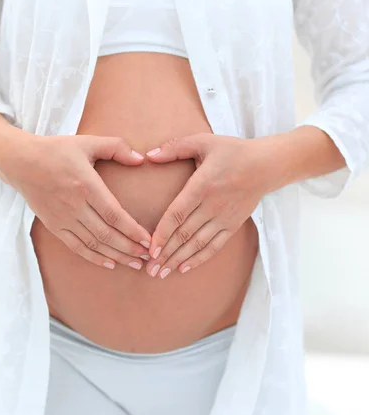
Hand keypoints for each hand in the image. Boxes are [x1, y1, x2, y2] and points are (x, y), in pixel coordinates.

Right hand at [2, 134, 151, 270]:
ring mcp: (63, 218)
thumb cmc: (56, 150)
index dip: (133, 230)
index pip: (114, 214)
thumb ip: (116, 147)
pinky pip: (76, 247)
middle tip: (149, 256)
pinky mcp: (54, 226)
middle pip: (107, 234)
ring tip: (135, 263)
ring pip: (94, 244)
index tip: (149, 240)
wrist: (21, 162)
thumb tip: (140, 159)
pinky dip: (94, 258)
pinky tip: (110, 263)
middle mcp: (74, 205)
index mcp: (85, 185)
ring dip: (117, 256)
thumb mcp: (87, 142)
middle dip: (130, 248)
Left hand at [143, 133, 269, 277]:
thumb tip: (149, 155)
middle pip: (184, 234)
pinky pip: (214, 246)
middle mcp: (212, 205)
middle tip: (148, 268)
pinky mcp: (233, 225)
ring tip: (161, 273)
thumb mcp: (203, 141)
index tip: (150, 248)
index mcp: (202, 185)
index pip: (177, 213)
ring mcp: (224, 217)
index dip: (162, 233)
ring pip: (197, 244)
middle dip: (165, 253)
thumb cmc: (232, 151)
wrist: (266, 165)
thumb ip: (174, 148)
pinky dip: (199, 258)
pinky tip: (184, 268)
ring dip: (178, 259)